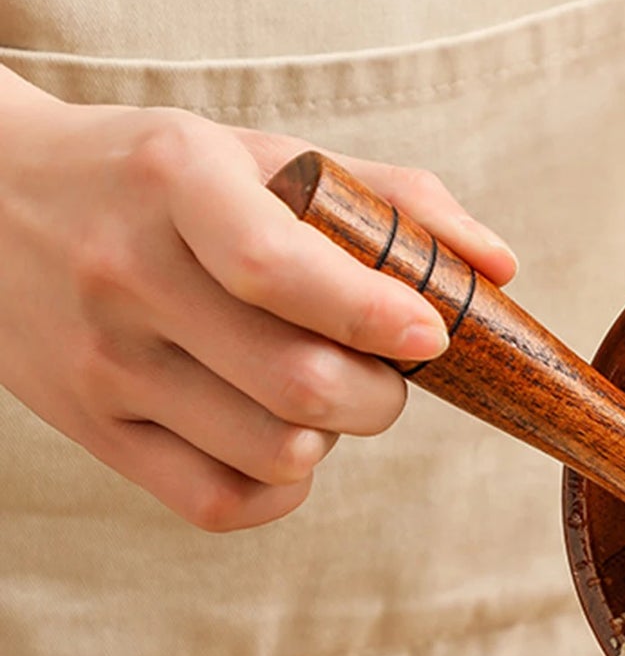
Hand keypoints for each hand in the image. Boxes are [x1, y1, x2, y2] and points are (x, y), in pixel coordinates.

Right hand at [0, 79, 515, 530]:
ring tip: (317, 391)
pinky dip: (283, 487)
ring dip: (334, 438)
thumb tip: (499, 268)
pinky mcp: (93, 431)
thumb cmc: (154, 179)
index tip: (433, 333)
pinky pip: (222, 504)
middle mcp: (128, 275)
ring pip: (276, 452)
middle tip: (385, 370)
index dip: (375, 315)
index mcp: (175, 181)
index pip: (279, 267)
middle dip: (382, 394)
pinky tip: (282, 441)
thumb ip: (388, 197)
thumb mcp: (255, 152)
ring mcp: (103, 363)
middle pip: (303, 387)